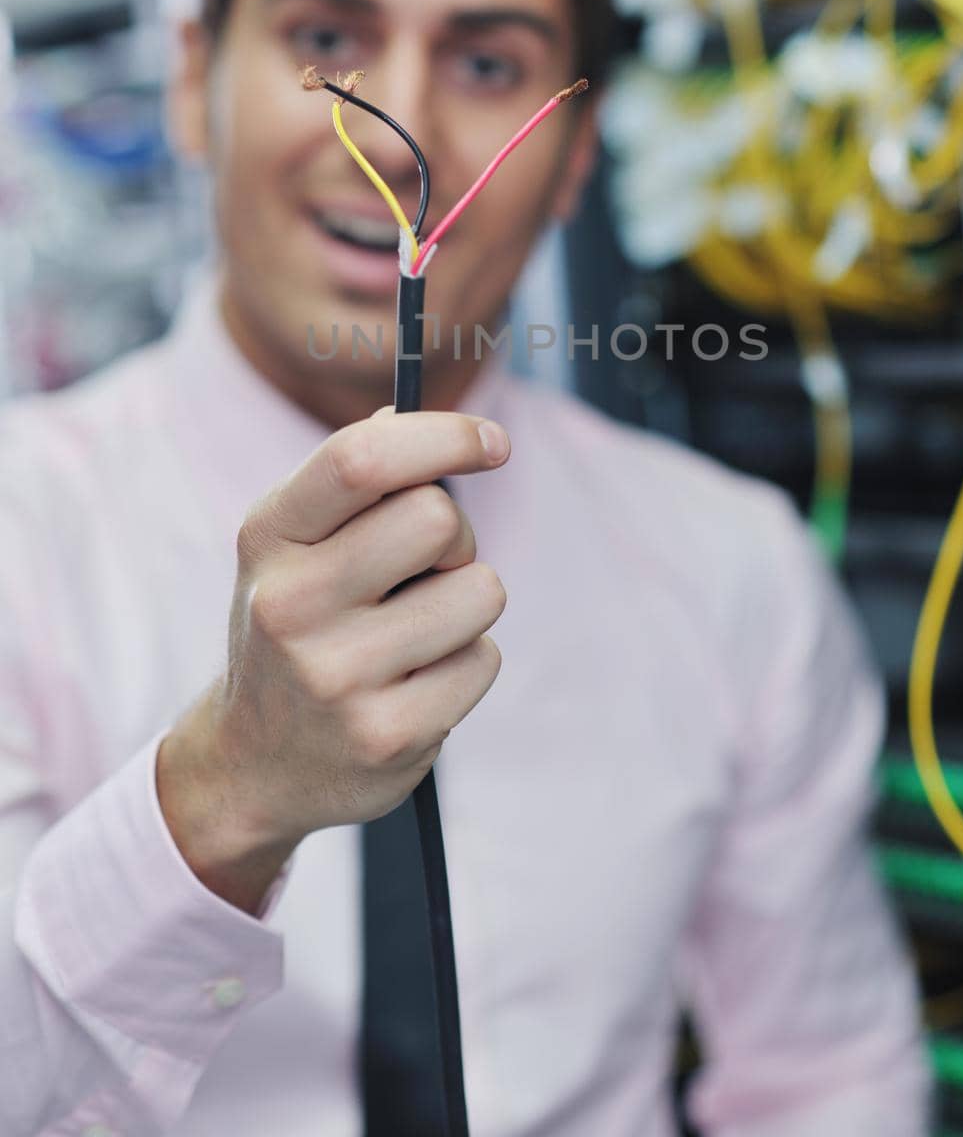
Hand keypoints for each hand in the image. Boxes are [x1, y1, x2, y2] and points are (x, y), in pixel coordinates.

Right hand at [157, 407, 509, 911]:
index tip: (494, 442)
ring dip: (467, 603)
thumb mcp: (295, 545)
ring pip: (480, 591)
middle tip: (429, 568)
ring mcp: (336, 677)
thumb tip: (407, 412)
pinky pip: (484, 660)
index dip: (442, 436)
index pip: (360, 459)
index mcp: (269, 537)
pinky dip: (467, 663)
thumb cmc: (298, 624)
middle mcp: (291, 604)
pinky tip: (416, 683)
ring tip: (417, 631)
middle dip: (456, 536)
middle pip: (438, 519)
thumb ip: (350, 478)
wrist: (253, 764)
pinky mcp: (386, 735)